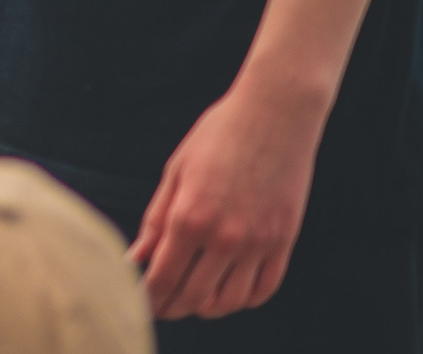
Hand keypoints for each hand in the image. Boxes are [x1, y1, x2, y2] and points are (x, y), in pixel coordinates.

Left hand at [131, 80, 321, 317]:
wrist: (275, 114)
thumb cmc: (217, 135)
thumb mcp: (176, 172)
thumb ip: (156, 220)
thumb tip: (137, 258)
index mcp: (189, 217)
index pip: (163, 277)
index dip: (147, 296)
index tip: (137, 300)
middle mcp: (225, 237)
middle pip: (194, 297)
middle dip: (172, 307)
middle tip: (159, 305)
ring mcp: (259, 243)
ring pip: (230, 301)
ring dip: (207, 307)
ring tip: (191, 300)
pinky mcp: (285, 241)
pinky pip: (264, 288)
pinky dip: (244, 299)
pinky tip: (227, 290)